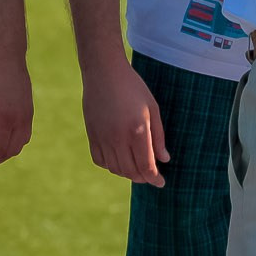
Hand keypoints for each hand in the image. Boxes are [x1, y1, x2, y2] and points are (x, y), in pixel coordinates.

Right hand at [81, 53, 168, 185]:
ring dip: (128, 173)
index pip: (146, 167)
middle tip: (151, 176)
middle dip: (143, 178)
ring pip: (115, 169)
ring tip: (137, 168)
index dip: (155, 179)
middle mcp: (118, 138)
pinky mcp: (91, 135)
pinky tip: (119, 159)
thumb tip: (164, 160)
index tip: (161, 183)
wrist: (103, 72)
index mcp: (137, 130)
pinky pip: (100, 161)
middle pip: (131, 172)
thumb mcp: (152, 108)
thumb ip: (159, 136)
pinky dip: (111, 166)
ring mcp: (102, 138)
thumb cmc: (132, 87)